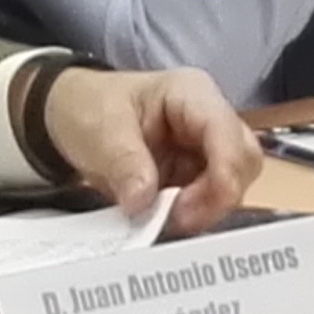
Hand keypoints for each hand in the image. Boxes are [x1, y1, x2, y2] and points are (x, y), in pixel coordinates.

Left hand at [37, 66, 264, 234]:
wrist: (71, 114)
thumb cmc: (90, 107)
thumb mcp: (101, 130)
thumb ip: (125, 163)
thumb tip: (144, 202)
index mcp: (191, 94)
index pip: (227, 133)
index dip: (223, 174)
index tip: (191, 211)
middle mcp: (208, 119)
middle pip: (242, 160)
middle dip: (218, 196)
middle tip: (178, 219)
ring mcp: (204, 147)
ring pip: (232, 182)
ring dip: (205, 208)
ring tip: (166, 220)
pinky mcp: (194, 172)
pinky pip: (209, 198)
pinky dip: (193, 213)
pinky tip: (165, 220)